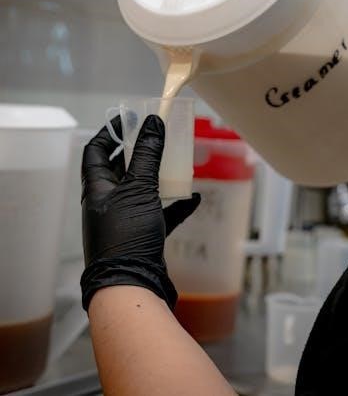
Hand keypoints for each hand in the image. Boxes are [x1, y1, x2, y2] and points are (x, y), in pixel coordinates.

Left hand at [80, 114, 200, 310]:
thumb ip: (147, 155)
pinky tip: (194, 198)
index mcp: (98, 188)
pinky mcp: (142, 237)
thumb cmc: (127, 233)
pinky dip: (175, 205)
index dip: (110, 132)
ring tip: (176, 163)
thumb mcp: (139, 188)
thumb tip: (152, 122)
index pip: (96, 151)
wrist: (131, 285)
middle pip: (120, 170)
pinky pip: (160, 214)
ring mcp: (124, 221)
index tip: (128, 119)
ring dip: (158, 177)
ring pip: (141, 191)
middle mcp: (107, 203)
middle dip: (139, 153)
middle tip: (157, 138)